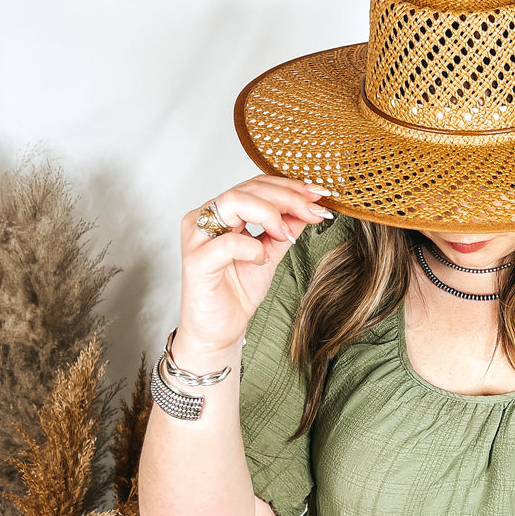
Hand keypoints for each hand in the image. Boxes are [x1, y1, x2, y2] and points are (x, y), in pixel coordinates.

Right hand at [174, 176, 332, 360]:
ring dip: (270, 213)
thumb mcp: (271, 253)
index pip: (256, 185)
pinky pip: (227, 243)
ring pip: (233, 202)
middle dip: (288, 198)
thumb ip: (286, 228)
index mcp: (221, 212)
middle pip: (248, 189)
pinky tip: (261, 260)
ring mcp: (197, 238)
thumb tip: (311, 206)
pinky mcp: (195, 262)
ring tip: (287, 234)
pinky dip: (251, 248)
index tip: (319, 195)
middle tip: (315, 211)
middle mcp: (204, 218)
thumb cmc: (237, 292)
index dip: (289, 187)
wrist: (220, 331)